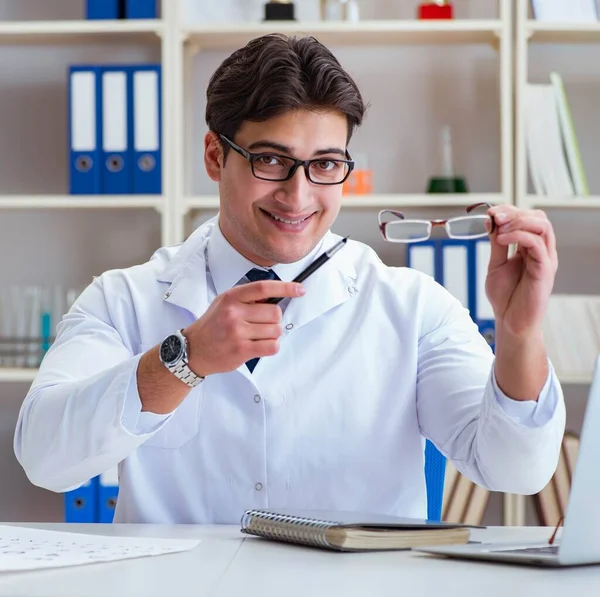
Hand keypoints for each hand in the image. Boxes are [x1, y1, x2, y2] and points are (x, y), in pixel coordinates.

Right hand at [182, 280, 304, 375]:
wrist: (193, 349)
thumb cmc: (212, 325)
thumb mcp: (224, 303)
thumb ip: (248, 298)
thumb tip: (275, 296)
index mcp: (232, 298)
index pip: (264, 288)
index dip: (286, 288)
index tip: (300, 290)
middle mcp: (234, 313)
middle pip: (275, 313)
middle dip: (274, 320)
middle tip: (262, 324)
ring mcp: (238, 332)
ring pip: (276, 331)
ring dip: (272, 335)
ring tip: (256, 336)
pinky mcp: (242, 350)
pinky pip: (272, 346)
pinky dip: (271, 347)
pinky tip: (259, 346)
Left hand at [485, 205, 557, 338]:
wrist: (510, 322)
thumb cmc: (505, 296)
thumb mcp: (496, 264)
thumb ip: (496, 244)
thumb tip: (491, 221)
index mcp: (530, 248)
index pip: (528, 218)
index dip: (509, 211)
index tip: (490, 213)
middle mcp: (541, 251)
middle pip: (539, 218)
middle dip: (515, 212)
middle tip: (495, 218)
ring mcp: (545, 259)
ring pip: (542, 226)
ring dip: (518, 222)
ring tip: (498, 230)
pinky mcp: (544, 270)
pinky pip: (537, 244)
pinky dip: (518, 236)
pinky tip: (500, 241)